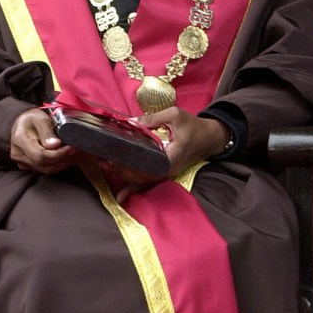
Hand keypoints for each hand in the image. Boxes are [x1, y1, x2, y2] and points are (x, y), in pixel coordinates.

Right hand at [9, 108, 79, 174]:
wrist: (22, 124)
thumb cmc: (32, 119)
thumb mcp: (40, 119)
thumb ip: (47, 132)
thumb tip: (56, 145)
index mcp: (20, 141)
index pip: (41, 156)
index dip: (59, 154)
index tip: (72, 148)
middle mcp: (19, 155)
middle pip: (46, 165)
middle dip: (65, 159)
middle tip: (79, 150)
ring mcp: (23, 163)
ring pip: (48, 169)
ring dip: (65, 163)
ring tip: (78, 153)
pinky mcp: (29, 167)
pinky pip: (47, 169)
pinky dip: (61, 164)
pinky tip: (70, 157)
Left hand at [105, 108, 229, 203]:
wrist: (210, 138)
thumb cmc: (193, 126)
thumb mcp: (175, 115)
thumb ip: (152, 118)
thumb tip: (129, 122)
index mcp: (171, 156)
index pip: (146, 164)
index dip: (128, 162)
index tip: (112, 155)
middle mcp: (168, 170)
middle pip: (141, 175)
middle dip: (120, 169)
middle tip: (102, 159)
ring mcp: (166, 174)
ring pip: (142, 181)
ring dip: (123, 176)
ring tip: (103, 166)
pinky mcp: (164, 174)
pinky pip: (148, 184)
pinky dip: (134, 189)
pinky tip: (121, 197)